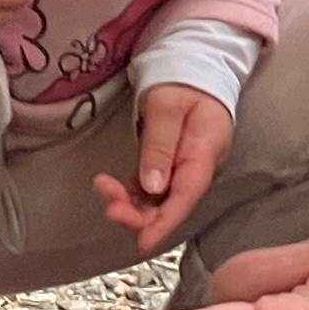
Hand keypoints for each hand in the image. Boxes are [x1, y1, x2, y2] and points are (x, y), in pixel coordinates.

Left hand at [103, 85, 232, 252]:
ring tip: (103, 187)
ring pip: (158, 199)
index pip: (186, 196)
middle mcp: (197, 168)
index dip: (164, 223)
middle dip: (139, 213)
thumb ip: (160, 145)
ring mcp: (183, 168)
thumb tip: (153, 188)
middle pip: (170, 204)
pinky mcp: (170, 165)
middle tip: (109, 206)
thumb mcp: (168, 107)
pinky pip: (151, 188)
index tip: (143, 242)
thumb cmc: (184, 83)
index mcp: (205, 153)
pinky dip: (130, 191)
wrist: (193, 66)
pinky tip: (110, 185)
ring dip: (130, 202)